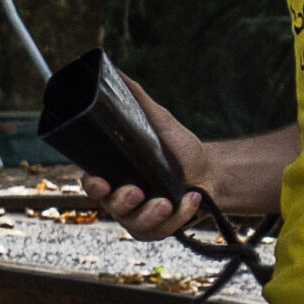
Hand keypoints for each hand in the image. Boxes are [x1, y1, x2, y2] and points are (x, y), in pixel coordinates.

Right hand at [79, 78, 209, 238]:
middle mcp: (122, 196)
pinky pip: (158, 232)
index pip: (92, 182)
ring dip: (151, 215)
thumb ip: (137, 100)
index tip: (101, 181)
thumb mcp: (159, 121)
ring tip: (169, 201)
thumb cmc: (180, 149)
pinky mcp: (159, 229)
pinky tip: (191, 200)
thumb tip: (116, 71)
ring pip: (133, 224)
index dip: (93, 185)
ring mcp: (139, 215)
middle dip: (122, 201)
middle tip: (137, 191)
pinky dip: (178, 217)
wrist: (211, 172)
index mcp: (115, 172)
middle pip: (109, 206)